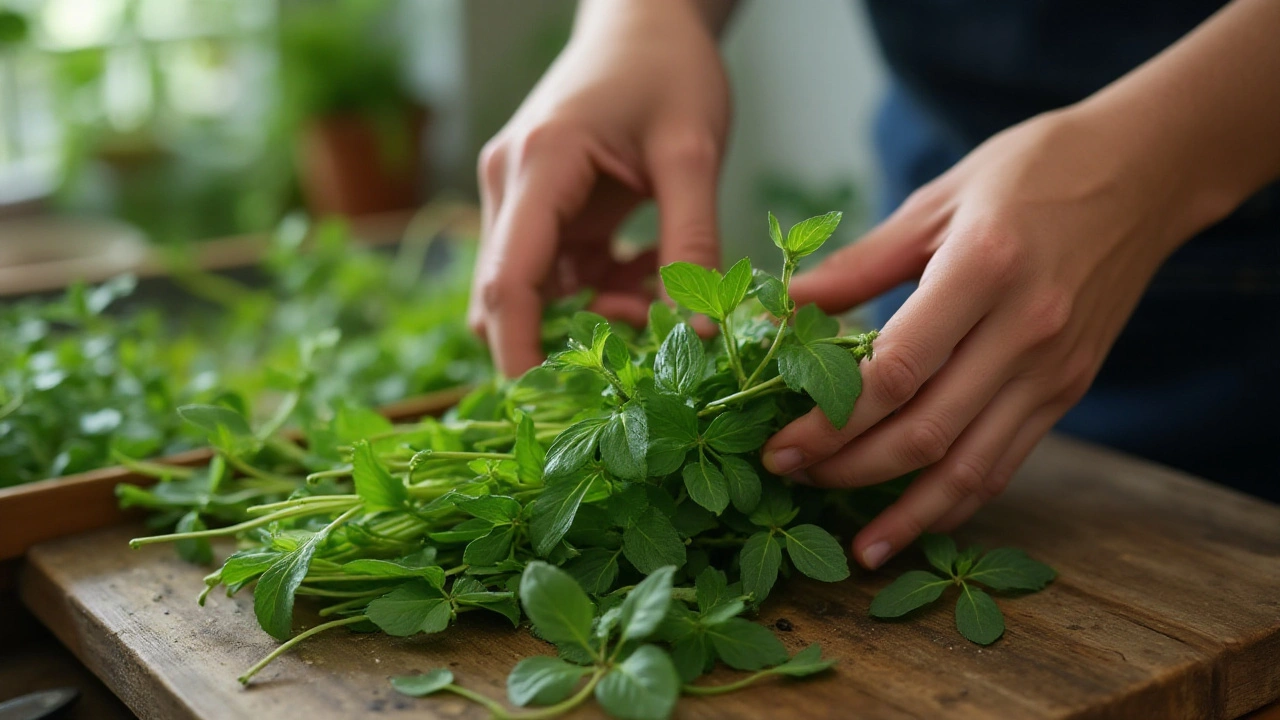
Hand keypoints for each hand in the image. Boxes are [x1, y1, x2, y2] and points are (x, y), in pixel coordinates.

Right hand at [470, 0, 730, 375]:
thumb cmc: (668, 70)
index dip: (519, 354)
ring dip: (596, 314)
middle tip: (639, 358)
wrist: (645, 18)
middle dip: (565, 341)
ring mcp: (520, 197)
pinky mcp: (541, 206)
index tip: (549, 410)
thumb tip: (698, 335)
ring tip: (662, 299)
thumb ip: (693, 245)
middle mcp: (511, 185)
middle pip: (508, 296)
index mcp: (539, 166)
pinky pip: (562, 273)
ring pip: (538, 290)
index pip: (507, 281)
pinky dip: (605, 290)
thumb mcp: (693, 155)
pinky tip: (652, 272)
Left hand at [761, 106, 1220, 569]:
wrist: (1144, 173)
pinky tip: (917, 521)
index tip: (780, 444)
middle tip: (789, 477)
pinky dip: (959, 501)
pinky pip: (1007, 462)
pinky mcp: (1068, 390)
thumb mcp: (937, 200)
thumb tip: (783, 308)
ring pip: (971, 467)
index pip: (896, 371)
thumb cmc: (1030, 172)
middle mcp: (1025, 330)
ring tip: (855, 544)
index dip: (831, 421)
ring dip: (906, 512)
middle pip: (926, 431)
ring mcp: (1053, 370)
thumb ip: (859, 264)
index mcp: (983, 269)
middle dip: (849, 468)